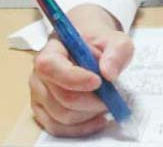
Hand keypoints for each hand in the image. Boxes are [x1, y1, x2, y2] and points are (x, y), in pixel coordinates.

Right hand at [29, 4, 133, 137]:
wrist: (88, 48)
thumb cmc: (99, 44)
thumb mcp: (115, 40)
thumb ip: (116, 51)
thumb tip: (109, 73)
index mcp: (52, 50)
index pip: (52, 67)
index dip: (75, 78)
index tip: (99, 81)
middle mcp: (40, 74)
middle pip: (62, 97)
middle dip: (91, 101)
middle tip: (111, 97)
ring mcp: (39, 95)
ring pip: (61, 116)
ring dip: (89, 114)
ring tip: (106, 104)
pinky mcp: (43, 112)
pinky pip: (58, 128)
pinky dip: (81, 128)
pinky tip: (98, 120)